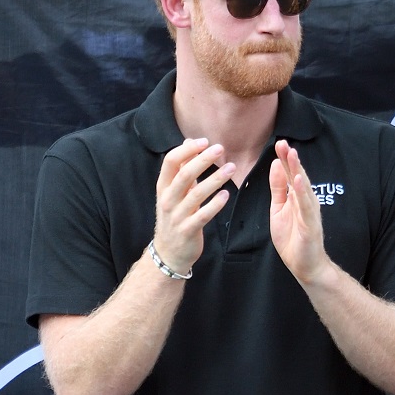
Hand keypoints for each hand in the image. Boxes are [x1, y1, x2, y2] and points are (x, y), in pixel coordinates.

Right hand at [151, 138, 234, 274]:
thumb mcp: (173, 192)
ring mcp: (177, 216)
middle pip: (184, 175)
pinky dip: (215, 204)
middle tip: (220, 149)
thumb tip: (189, 142)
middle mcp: (167, 200)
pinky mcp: (188, 231)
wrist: (168, 253)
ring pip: (196, 194)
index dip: (187, 149)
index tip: (204, 141)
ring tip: (231, 168)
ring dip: (215, 179)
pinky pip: (203, 215)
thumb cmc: (174, 217)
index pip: (170, 162)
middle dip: (203, 160)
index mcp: (163, 187)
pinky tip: (226, 195)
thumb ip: (182, 168)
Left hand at [269, 140, 328, 285]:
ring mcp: (309, 212)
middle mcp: (305, 201)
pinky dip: (303, 192)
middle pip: (298, 176)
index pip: (290, 174)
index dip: (284, 159)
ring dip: (298, 170)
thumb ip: (278, 189)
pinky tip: (299, 180)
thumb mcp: (278, 210)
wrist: (304, 265)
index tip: (278, 143)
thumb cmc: (292, 239)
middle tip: (283, 142)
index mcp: (296, 197)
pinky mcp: (311, 224)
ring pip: (304, 187)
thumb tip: (276, 165)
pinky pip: (306, 206)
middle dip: (290, 159)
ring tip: (292, 155)